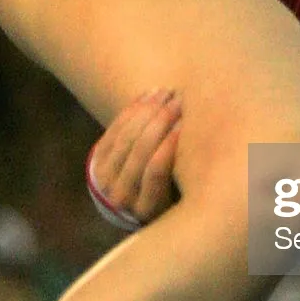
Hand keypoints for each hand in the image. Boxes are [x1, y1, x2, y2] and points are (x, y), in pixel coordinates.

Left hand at [86, 90, 182, 230]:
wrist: (127, 202)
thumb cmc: (165, 200)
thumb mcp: (177, 200)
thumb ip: (184, 177)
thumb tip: (204, 137)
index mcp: (146, 207)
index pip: (155, 171)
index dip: (169, 144)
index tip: (185, 122)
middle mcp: (122, 194)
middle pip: (140, 150)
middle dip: (160, 120)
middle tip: (179, 100)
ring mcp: (105, 176)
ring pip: (126, 136)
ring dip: (147, 110)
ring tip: (165, 93)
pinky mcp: (96, 159)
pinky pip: (114, 128)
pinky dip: (132, 109)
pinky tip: (149, 95)